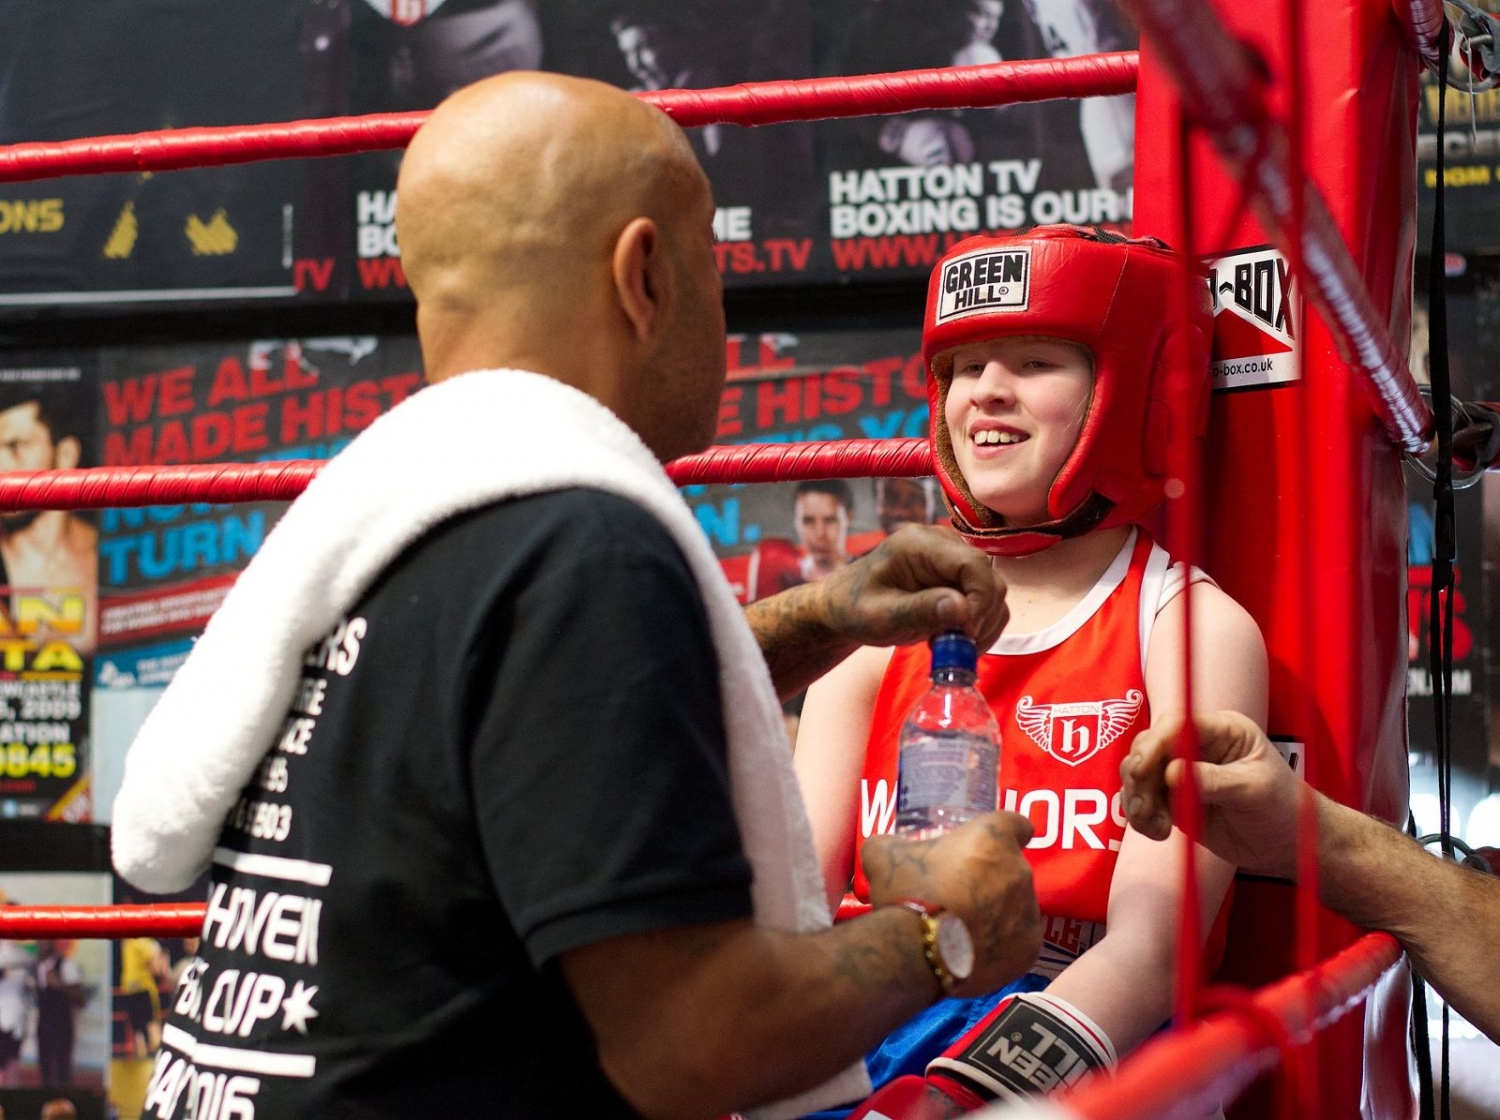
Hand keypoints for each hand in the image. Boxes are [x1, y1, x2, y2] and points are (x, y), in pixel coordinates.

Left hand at [816, 525, 1007, 650]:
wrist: (845, 608)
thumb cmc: (855, 610)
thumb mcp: (881, 616)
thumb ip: (920, 610)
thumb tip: (964, 609)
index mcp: (919, 544)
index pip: (972, 564)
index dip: (979, 600)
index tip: (966, 633)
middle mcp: (941, 543)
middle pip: (988, 577)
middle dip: (982, 617)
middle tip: (957, 646)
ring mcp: (952, 558)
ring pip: (993, 590)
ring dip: (983, 624)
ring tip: (948, 644)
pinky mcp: (957, 575)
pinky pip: (986, 600)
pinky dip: (979, 624)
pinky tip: (952, 637)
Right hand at [862, 811, 1040, 997]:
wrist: (916, 952)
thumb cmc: (906, 892)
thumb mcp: (883, 854)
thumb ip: (892, 843)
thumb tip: (887, 847)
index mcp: (994, 839)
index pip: (1016, 824)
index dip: (1005, 834)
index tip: (988, 847)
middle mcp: (1020, 872)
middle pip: (1012, 870)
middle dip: (991, 878)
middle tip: (959, 893)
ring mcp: (1028, 914)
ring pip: (1016, 908)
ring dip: (996, 913)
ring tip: (962, 928)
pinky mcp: (1028, 952)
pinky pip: (1017, 943)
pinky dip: (999, 946)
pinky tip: (972, 952)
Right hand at [1121, 711, 1302, 877]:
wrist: (1287, 845)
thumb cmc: (1283, 807)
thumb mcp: (1254, 789)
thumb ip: (1214, 780)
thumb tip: (1171, 773)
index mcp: (1220, 730)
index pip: (1176, 724)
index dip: (1154, 742)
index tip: (1141, 768)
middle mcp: (1195, 746)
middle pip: (1148, 746)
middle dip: (1139, 774)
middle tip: (1145, 806)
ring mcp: (1180, 773)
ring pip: (1138, 773)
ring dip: (1137, 798)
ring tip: (1156, 825)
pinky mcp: (1172, 799)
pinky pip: (1141, 801)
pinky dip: (1141, 817)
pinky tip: (1158, 832)